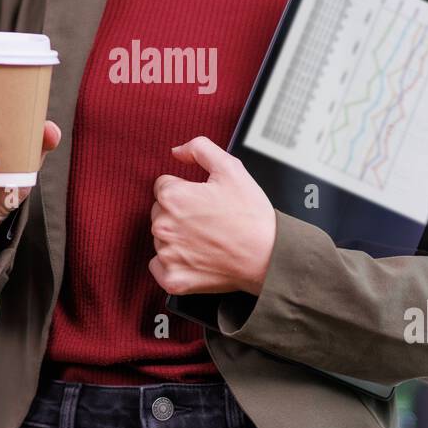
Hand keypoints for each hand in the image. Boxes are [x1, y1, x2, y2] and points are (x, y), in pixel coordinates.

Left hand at [148, 136, 276, 296]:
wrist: (268, 256)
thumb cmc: (251, 216)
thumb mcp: (231, 168)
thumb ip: (199, 148)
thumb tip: (177, 151)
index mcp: (173, 196)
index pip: (164, 186)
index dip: (186, 190)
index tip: (203, 201)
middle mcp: (164, 226)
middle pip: (159, 212)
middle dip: (179, 213)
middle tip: (208, 220)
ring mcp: (167, 255)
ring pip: (161, 238)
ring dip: (177, 238)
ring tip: (206, 239)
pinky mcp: (173, 279)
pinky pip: (158, 267)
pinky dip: (173, 264)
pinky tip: (195, 258)